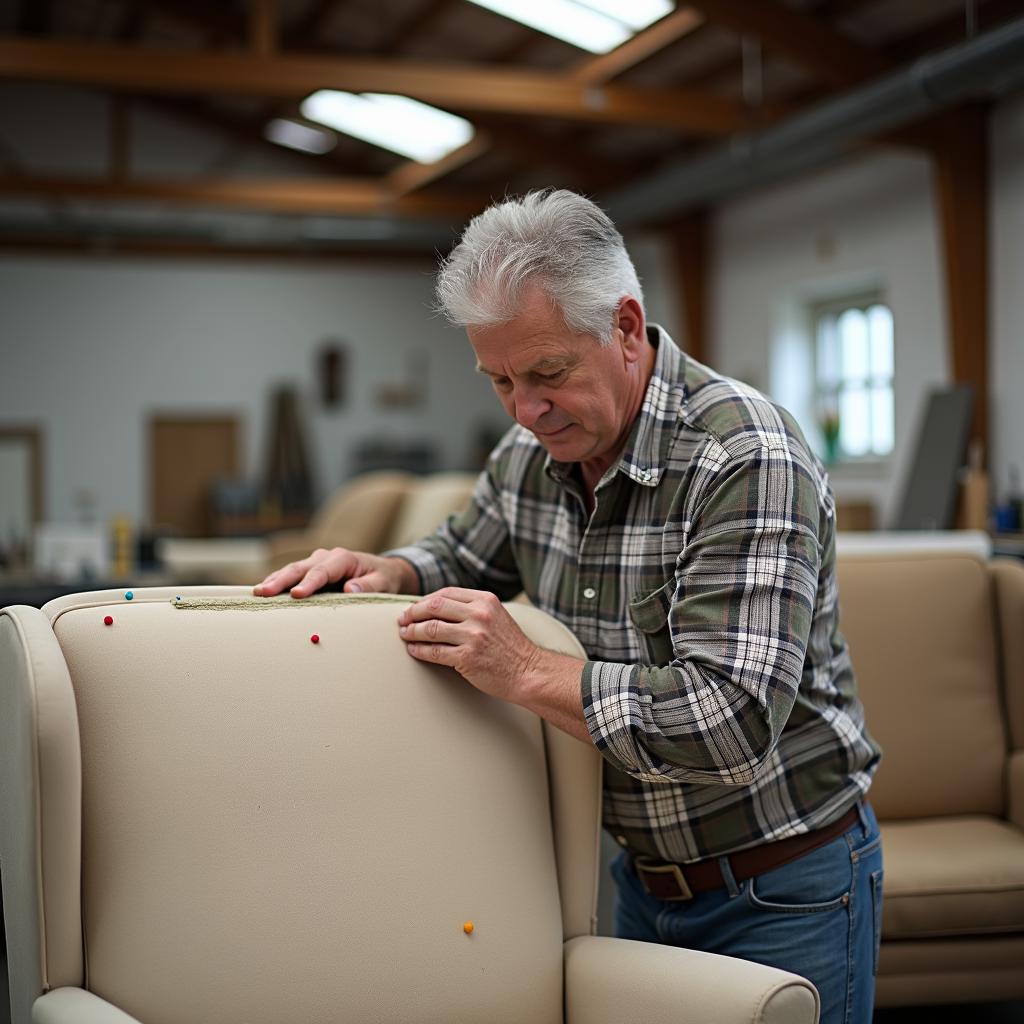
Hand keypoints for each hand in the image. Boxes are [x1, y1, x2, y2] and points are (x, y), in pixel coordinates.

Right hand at [253, 547, 413, 598]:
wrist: (383, 572)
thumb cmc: (383, 578)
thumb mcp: (383, 583)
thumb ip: (369, 586)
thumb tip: (350, 589)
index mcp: (343, 559)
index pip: (322, 572)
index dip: (308, 583)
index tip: (296, 595)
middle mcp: (325, 557)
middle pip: (300, 568)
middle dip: (281, 580)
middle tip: (263, 592)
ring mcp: (315, 562)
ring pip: (291, 570)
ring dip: (274, 580)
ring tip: (257, 592)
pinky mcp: (310, 571)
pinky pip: (291, 575)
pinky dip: (277, 582)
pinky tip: (263, 591)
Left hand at [397, 587, 539, 703]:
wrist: (529, 672)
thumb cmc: (510, 647)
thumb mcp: (496, 616)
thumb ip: (473, 609)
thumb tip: (437, 607)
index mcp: (485, 600)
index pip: (445, 593)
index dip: (425, 600)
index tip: (414, 608)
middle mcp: (479, 614)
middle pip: (434, 606)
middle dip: (413, 613)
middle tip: (401, 620)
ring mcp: (473, 636)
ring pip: (431, 628)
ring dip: (412, 632)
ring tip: (404, 635)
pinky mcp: (468, 657)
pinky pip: (434, 651)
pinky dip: (419, 650)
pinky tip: (413, 650)